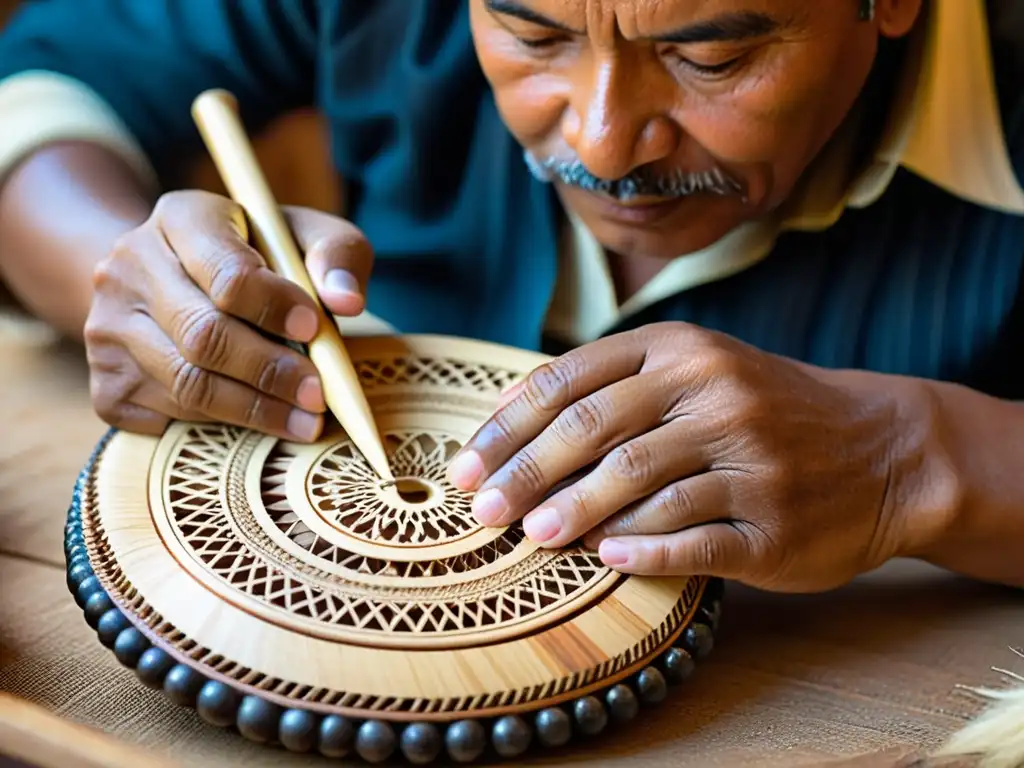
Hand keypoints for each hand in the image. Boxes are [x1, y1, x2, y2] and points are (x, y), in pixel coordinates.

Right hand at [84, 190, 372, 440]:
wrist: (173, 276)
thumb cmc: (257, 256)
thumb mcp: (302, 236)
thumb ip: (337, 255)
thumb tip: (348, 301)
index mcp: (182, 217)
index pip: (226, 272)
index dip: (275, 306)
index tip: (316, 330)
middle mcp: (130, 266)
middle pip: (203, 336)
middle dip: (270, 373)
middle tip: (318, 396)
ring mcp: (107, 324)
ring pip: (184, 384)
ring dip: (253, 410)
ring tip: (304, 421)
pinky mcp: (103, 378)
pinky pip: (162, 416)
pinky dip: (214, 425)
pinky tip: (252, 417)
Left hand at [447, 322, 912, 592]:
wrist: (882, 447)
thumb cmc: (762, 408)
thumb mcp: (695, 368)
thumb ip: (609, 382)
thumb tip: (507, 411)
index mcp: (682, 349)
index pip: (571, 382)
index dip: (509, 427)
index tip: (465, 466)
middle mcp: (715, 393)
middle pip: (597, 431)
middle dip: (527, 472)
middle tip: (483, 509)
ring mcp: (751, 457)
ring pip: (642, 484)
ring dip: (575, 512)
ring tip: (532, 535)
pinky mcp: (776, 522)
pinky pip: (694, 537)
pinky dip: (643, 548)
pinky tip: (606, 556)